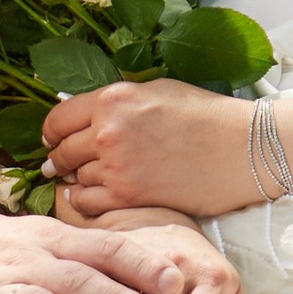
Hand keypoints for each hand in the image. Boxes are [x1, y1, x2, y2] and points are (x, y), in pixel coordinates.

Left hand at [43, 79, 253, 221]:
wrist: (241, 148)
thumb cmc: (203, 115)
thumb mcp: (154, 90)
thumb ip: (115, 103)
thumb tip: (84, 118)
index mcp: (111, 99)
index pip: (58, 119)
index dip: (52, 132)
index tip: (54, 140)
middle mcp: (107, 132)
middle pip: (62, 151)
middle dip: (60, 158)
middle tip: (61, 164)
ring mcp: (116, 167)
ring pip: (74, 177)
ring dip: (77, 179)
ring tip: (90, 178)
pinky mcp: (129, 196)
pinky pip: (87, 202)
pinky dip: (85, 200)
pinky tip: (94, 196)